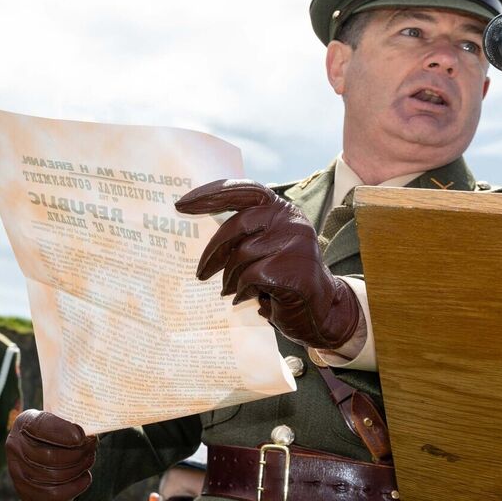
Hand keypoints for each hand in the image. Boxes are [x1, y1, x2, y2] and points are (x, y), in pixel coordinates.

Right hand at [6, 410, 96, 500]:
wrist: (37, 453)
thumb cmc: (52, 434)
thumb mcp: (54, 420)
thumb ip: (66, 423)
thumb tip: (88, 435)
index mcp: (23, 424)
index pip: (40, 426)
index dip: (62, 432)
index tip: (81, 436)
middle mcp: (15, 447)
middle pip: (49, 455)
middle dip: (77, 453)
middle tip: (91, 448)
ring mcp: (18, 471)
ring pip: (54, 475)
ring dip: (78, 468)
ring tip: (88, 460)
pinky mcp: (26, 490)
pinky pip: (54, 493)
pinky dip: (75, 486)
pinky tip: (84, 477)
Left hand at [174, 179, 360, 349]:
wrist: (320, 310)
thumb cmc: (283, 276)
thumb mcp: (265, 245)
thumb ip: (244, 232)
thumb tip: (196, 225)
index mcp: (282, 209)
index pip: (243, 191)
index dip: (211, 194)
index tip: (181, 204)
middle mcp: (291, 220)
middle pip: (236, 226)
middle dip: (213, 251)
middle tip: (200, 272)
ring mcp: (295, 243)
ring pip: (241, 255)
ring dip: (229, 277)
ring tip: (229, 289)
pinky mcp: (293, 269)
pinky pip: (250, 276)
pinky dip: (241, 290)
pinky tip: (245, 297)